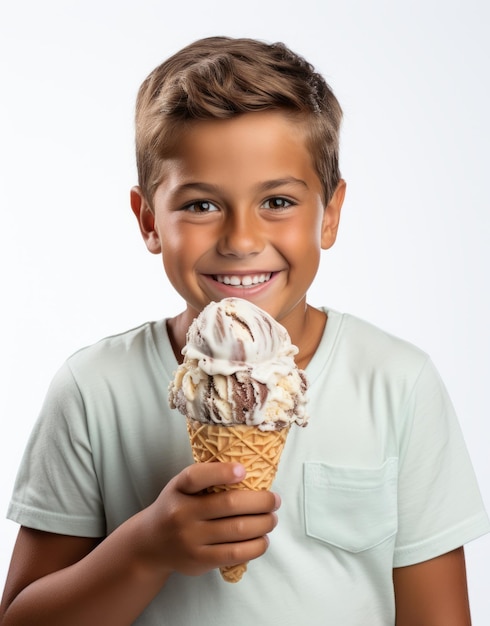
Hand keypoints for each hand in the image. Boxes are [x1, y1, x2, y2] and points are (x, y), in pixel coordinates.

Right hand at [139, 462, 279, 576]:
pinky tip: (263, 539)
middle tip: (275, 500)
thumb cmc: (177, 506)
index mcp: (178, 489)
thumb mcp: (181, 487)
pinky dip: (256, 546)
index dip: (221, 472)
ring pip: (238, 530)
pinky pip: (235, 553)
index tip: (244, 470)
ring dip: (264, 523)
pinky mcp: (199, 561)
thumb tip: (251, 474)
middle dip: (261, 501)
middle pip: (229, 505)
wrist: (151, 544)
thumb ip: (206, 478)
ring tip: (272, 519)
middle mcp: (182, 514)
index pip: (196, 476)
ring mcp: (190, 539)